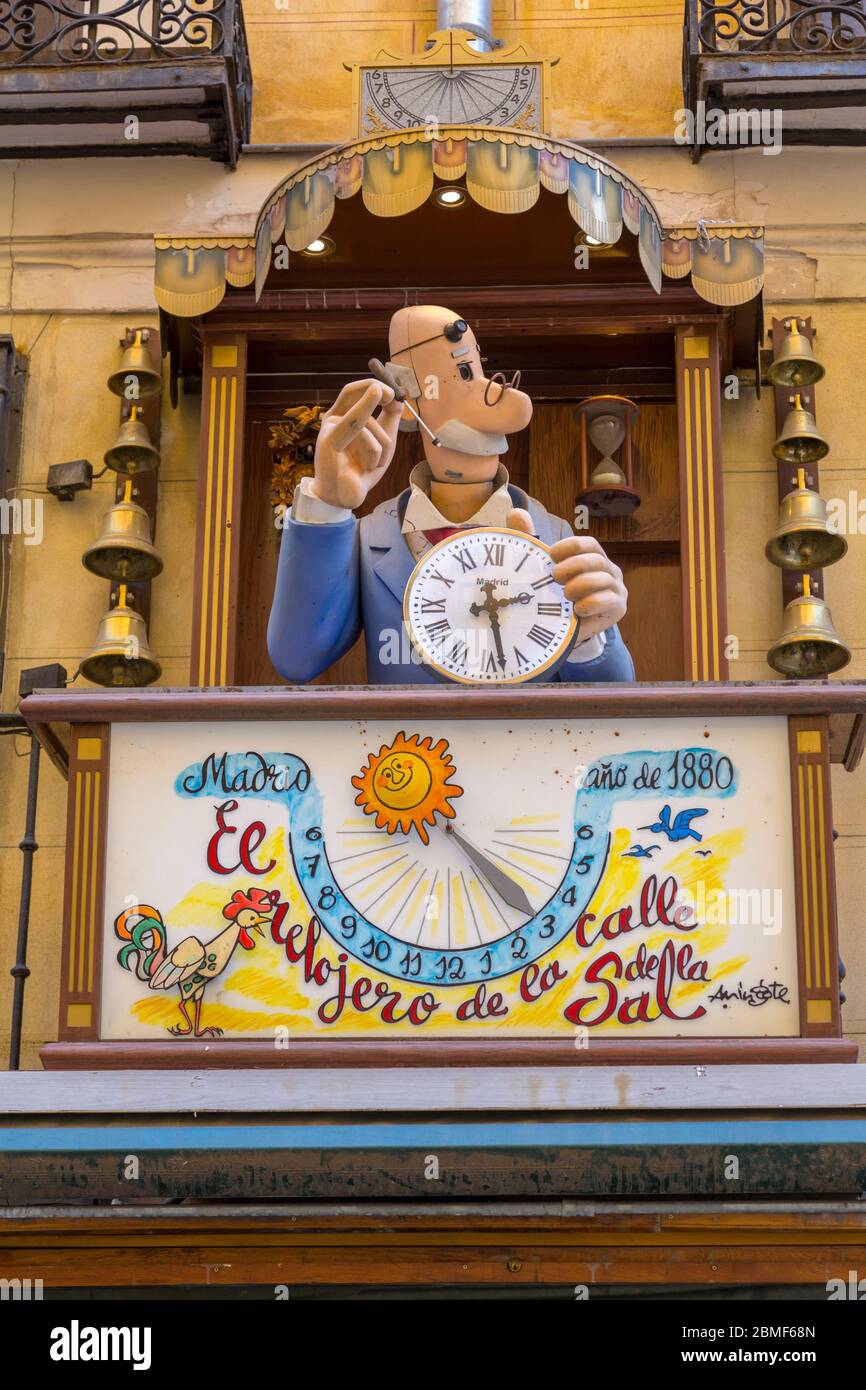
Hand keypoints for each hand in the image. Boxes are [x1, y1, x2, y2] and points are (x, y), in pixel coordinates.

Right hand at [311, 379, 403, 510]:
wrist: (345, 497)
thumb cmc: (360, 469)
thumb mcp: (382, 442)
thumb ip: (389, 420)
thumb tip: (398, 399)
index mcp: (344, 417)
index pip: (355, 390)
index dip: (374, 385)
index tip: (393, 393)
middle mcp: (334, 420)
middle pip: (352, 391)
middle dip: (376, 390)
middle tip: (392, 396)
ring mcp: (329, 429)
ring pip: (368, 424)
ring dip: (382, 446)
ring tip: (375, 464)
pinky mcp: (329, 442)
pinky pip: (358, 432)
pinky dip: (373, 450)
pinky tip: (368, 467)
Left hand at [507, 509, 626, 640]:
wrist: (561, 634)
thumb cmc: (554, 599)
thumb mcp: (540, 570)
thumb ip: (530, 541)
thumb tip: (515, 512)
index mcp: (593, 558)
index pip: (589, 544)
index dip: (570, 546)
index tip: (551, 555)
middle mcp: (609, 570)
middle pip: (596, 559)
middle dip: (573, 566)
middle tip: (555, 577)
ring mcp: (616, 589)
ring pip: (602, 579)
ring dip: (579, 586)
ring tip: (564, 596)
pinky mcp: (618, 608)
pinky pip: (608, 600)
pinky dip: (590, 604)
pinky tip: (577, 610)